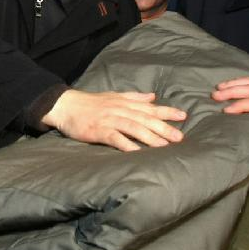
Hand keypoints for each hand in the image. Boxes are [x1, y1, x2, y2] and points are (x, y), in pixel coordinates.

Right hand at [41, 89, 186, 150]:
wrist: (65, 105)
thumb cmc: (89, 103)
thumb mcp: (113, 96)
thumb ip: (134, 97)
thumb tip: (153, 96)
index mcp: (124, 102)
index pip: (149, 107)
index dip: (166, 111)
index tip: (183, 116)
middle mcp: (120, 110)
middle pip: (145, 119)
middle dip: (163, 127)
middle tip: (180, 137)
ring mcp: (109, 120)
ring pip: (134, 128)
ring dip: (150, 137)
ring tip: (165, 146)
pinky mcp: (98, 131)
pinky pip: (115, 138)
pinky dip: (127, 145)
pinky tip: (138, 153)